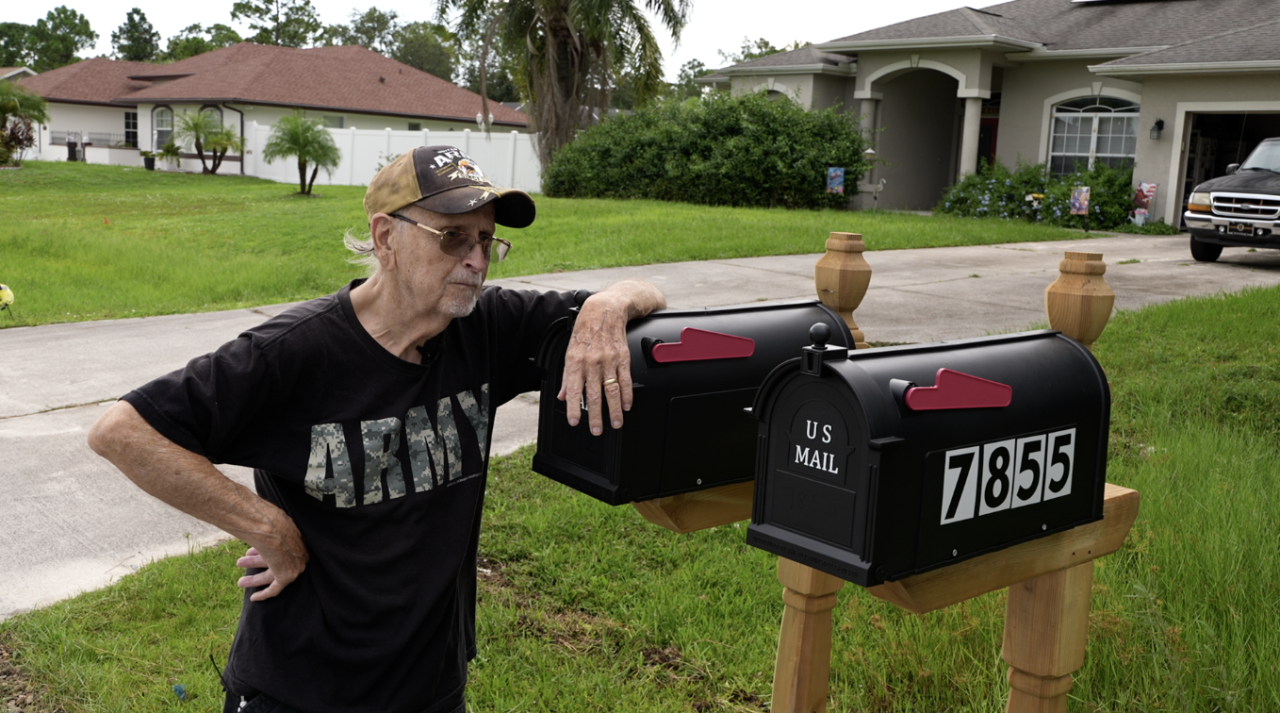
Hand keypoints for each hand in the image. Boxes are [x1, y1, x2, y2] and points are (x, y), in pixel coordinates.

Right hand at [235, 518, 308, 600]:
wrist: (273, 529)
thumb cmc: (269, 520)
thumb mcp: (268, 521)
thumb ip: (263, 526)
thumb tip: (249, 517)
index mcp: (293, 538)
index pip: (278, 549)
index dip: (260, 551)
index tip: (249, 553)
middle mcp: (296, 553)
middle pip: (273, 562)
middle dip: (255, 563)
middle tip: (240, 563)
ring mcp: (294, 565)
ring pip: (271, 576)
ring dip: (254, 579)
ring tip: (240, 582)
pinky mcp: (287, 576)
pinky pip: (275, 589)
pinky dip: (264, 594)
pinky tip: (254, 598)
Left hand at [557, 292, 633, 435]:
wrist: (605, 310)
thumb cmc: (586, 329)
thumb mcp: (570, 350)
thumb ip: (567, 375)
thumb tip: (563, 395)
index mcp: (576, 360)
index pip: (574, 389)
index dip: (574, 408)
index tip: (575, 421)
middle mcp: (592, 361)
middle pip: (594, 394)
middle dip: (596, 415)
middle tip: (597, 430)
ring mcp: (609, 360)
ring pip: (612, 390)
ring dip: (614, 409)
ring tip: (615, 424)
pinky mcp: (623, 357)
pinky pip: (626, 379)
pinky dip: (627, 394)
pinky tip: (626, 405)